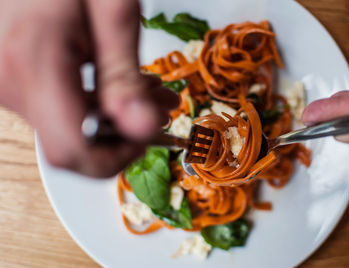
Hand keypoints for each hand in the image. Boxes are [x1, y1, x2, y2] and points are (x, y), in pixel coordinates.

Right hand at [0, 0, 178, 176]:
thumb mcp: (112, 11)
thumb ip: (123, 75)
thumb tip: (143, 129)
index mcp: (36, 64)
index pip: (74, 152)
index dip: (118, 157)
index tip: (150, 133)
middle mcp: (10, 82)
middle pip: (74, 143)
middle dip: (128, 132)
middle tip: (164, 104)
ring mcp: (6, 82)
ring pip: (68, 125)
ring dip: (115, 115)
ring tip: (150, 87)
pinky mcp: (11, 76)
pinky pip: (56, 106)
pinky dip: (94, 101)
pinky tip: (118, 79)